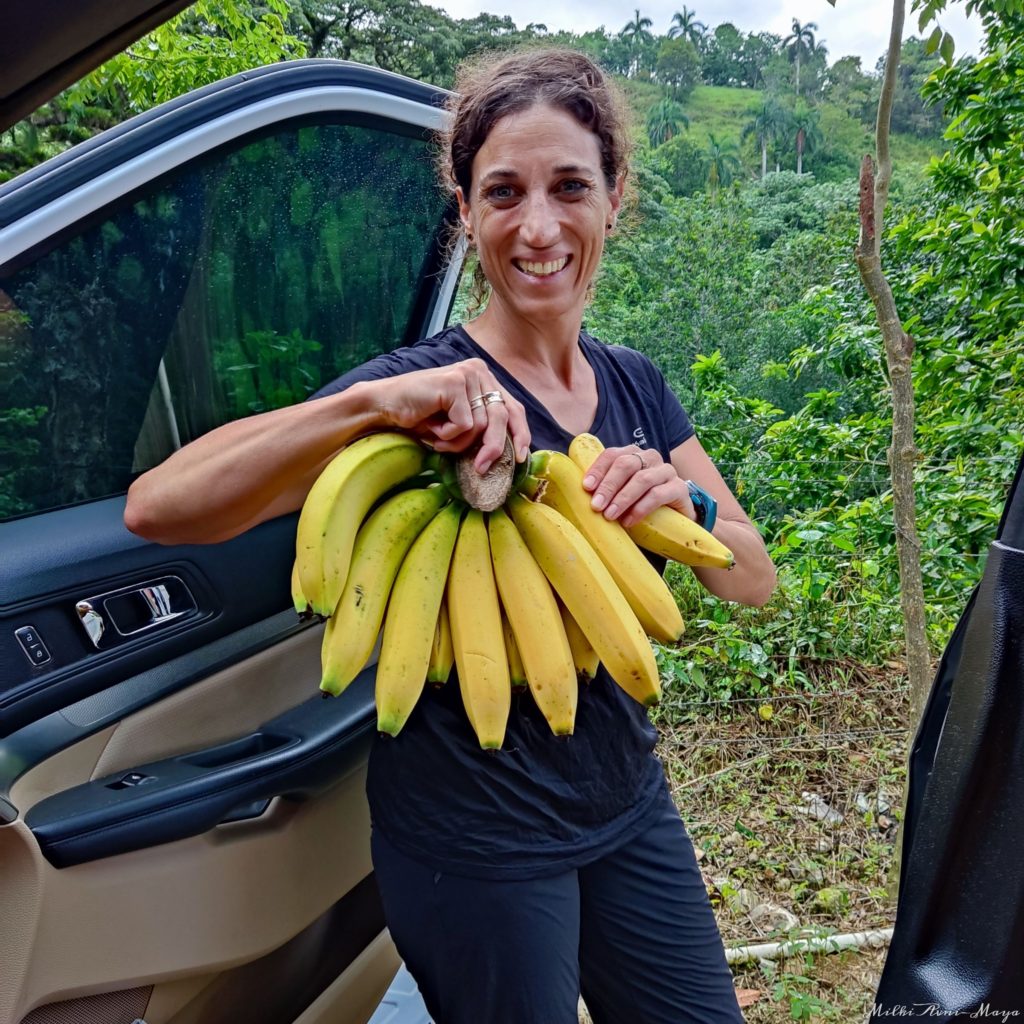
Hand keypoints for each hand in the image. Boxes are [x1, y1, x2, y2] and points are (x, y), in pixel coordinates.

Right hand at [369, 359, 529, 472]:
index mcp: (484, 378)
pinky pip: (464, 424)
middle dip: (494, 447)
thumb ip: (482, 427)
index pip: (513, 407)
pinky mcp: (455, 382)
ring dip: (457, 441)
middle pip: (501, 417)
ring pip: (481, 425)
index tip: (521, 457)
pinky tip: (430, 425)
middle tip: (480, 468)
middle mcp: (479, 371)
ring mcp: (468, 374)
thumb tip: (512, 453)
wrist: (385, 406)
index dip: (520, 434)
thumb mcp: (458, 422)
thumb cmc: (420, 417)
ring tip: (437, 435)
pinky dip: (447, 434)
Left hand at [580, 445, 694, 526]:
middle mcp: (650, 458)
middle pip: (626, 464)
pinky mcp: (679, 488)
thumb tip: (575, 498)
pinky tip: (629, 521)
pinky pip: (658, 494)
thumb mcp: (620, 494)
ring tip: (610, 515)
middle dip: (608, 485)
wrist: (675, 518)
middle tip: (596, 506)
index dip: (598, 469)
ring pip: (642, 479)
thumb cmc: (639, 504)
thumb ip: (604, 490)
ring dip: (623, 498)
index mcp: (632, 454)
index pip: (612, 455)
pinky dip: (640, 508)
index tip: (586, 487)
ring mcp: (666, 471)